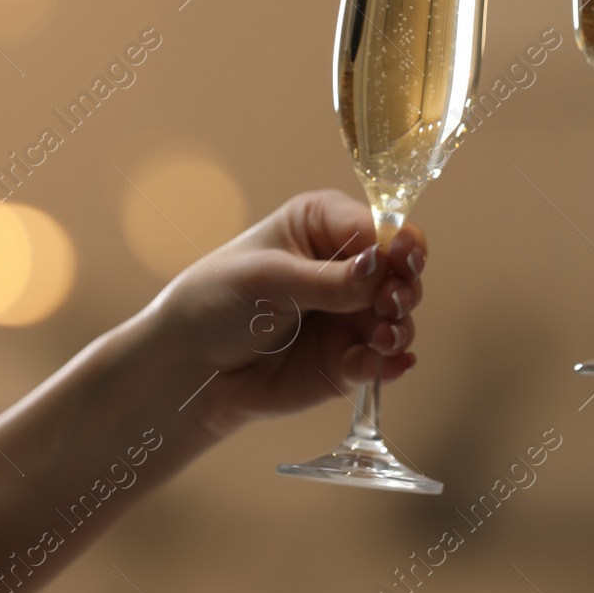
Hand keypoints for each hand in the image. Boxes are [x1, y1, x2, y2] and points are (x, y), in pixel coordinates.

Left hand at [150, 190, 426, 433]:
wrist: (188, 366)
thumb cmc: (216, 301)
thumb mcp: (268, 280)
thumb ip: (328, 279)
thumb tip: (382, 265)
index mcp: (324, 225)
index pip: (379, 226)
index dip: (399, 242)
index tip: (405, 257)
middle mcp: (347, 266)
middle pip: (400, 271)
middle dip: (404, 286)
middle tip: (390, 303)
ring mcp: (351, 314)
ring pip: (399, 317)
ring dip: (400, 326)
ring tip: (384, 337)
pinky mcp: (348, 358)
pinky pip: (382, 359)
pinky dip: (391, 362)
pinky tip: (391, 363)